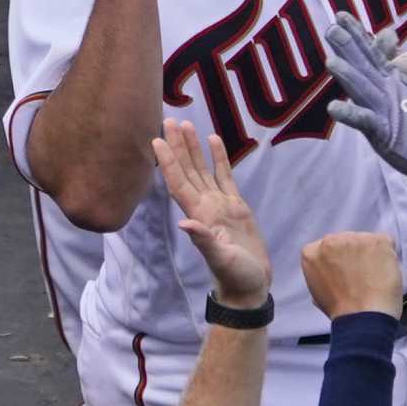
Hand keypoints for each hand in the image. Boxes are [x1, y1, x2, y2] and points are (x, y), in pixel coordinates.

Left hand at [152, 119, 272, 306]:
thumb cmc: (235, 275)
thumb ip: (204, 241)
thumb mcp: (220, 260)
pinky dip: (218, 158)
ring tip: (186, 124)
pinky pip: (225, 176)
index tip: (156, 140)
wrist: (250, 285)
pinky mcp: (236, 206)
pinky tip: (213, 140)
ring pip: (202, 169)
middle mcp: (204, 206)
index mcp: (199, 215)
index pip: (179, 182)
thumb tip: (185, 223)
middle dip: (177, 146)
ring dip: (193, 148)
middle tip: (168, 119)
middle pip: (187, 170)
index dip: (168, 161)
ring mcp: (220, 205)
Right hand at [301, 232, 403, 318]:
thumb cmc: (341, 311)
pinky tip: (384, 272)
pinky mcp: (378, 240)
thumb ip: (322, 273)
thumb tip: (333, 270)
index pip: (326, 248)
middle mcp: (330, 240)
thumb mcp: (317, 292)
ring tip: (373, 276)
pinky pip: (384, 243)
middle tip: (361, 275)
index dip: (338, 260)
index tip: (345, 272)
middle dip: (353, 254)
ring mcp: (355, 238)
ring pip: (365, 241)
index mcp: (311, 252)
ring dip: (370, 254)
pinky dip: (387, 255)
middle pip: (345, 241)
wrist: (364, 317)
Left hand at [325, 13, 406, 182]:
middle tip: (333, 28)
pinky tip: (332, 108)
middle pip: (366, 65)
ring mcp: (385, 109)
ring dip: (348, 75)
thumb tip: (387, 32)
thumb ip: (397, 59)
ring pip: (364, 89)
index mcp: (390, 78)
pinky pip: (364, 121)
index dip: (356, 34)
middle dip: (349, 47)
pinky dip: (350, 114)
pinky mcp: (384, 131)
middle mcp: (386, 89)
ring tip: (331, 62)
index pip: (371, 52)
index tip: (341, 16)